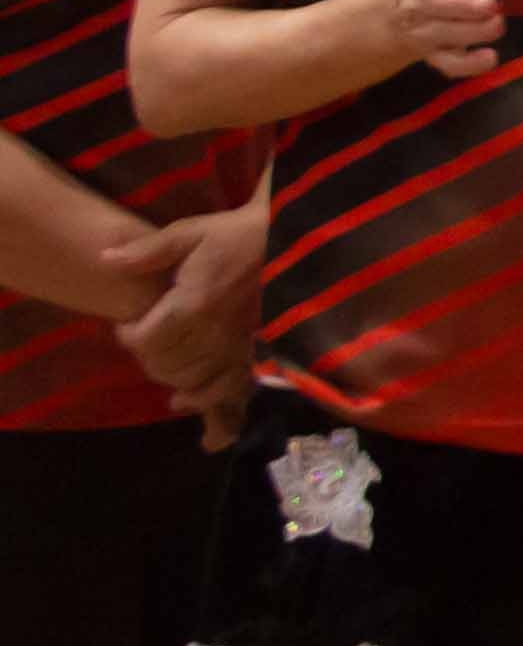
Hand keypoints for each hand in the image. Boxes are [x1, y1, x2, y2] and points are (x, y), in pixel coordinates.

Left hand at [103, 203, 265, 436]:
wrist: (296, 239)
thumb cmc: (240, 234)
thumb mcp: (191, 232)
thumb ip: (148, 251)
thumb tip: (104, 261)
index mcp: (194, 304)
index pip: (146, 340)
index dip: (129, 335)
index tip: (128, 324)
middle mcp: (216, 333)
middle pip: (167, 365)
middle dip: (149, 357)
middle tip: (147, 341)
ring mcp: (240, 347)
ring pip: (194, 382)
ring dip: (173, 380)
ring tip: (167, 368)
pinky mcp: (259, 354)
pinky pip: (232, 391)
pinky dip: (212, 408)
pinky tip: (196, 414)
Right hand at [375, 0, 513, 74]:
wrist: (403, 16)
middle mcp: (417, 1)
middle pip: (433, 4)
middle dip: (460, 3)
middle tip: (487, 2)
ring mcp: (424, 31)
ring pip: (444, 34)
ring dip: (473, 31)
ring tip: (497, 24)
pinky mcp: (436, 55)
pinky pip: (450, 64)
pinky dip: (470, 64)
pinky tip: (490, 57)